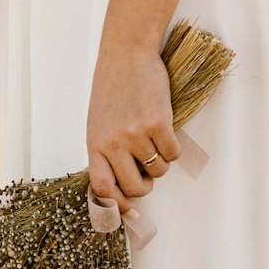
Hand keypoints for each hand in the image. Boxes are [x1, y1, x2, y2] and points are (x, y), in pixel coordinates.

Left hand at [86, 42, 180, 208]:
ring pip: (159, 171)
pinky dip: (174, 148)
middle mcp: (112, 142)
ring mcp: (135, 134)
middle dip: (145, 184)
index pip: (102, 188)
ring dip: (161, 162)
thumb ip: (106, 152)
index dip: (117, 206)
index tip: (131, 214)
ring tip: (153, 138)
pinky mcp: (158, 124)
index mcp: (94, 143)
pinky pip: (174, 154)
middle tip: (146, 167)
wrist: (127, 54)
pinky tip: (165, 128)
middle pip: (135, 187)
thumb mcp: (99, 122)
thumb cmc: (113, 88)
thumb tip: (123, 189)